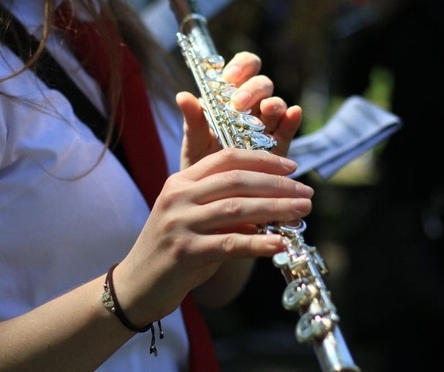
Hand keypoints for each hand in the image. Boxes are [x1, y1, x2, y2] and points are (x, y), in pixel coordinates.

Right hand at [113, 148, 312, 325]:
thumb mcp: (195, 219)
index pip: (226, 159)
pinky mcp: (184, 252)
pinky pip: (230, 244)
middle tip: (306, 192)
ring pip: (237, 209)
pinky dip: (259, 243)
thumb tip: (274, 204)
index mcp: (181, 181)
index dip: (263, 160)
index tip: (292, 167)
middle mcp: (178, 196)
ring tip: (303, 212)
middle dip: (277, 185)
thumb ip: (225, 207)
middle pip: (236, 181)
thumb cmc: (173, 250)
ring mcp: (179, 223)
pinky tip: (281, 244)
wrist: (136, 285)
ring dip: (276, 209)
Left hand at [177, 51, 302, 168]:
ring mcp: (267, 126)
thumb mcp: (194, 141)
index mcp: (229, 97)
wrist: (212, 196)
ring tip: (267, 109)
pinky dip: (292, 119)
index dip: (241, 66)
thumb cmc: (201, 163)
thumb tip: (182, 96)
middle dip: (253, 89)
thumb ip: (193, 119)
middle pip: (262, 84)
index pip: (242, 68)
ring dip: (274, 103)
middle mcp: (251, 107)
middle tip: (238, 103)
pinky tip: (294, 114)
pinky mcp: (279, 145)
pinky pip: (288, 128)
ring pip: (277, 104)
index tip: (230, 77)